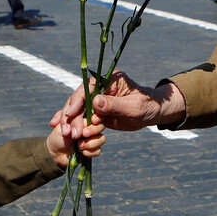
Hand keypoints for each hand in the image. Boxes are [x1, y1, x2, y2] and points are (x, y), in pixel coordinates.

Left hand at [47, 109, 105, 166]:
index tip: (92, 121)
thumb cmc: (58, 136)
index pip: (94, 114)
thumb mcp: (62, 125)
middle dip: (93, 130)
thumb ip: (74, 121)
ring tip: (79, 146)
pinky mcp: (93, 149)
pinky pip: (98, 150)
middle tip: (84, 134)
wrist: (56, 153)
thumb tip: (87, 123)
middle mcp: (90, 127)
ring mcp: (93, 138)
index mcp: (83, 118)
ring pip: (101, 138)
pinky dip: (89, 152)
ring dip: (90, 143)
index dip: (94, 118)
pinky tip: (81, 152)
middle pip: (101, 125)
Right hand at [52, 71, 186, 132]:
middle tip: (70, 132)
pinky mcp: (97, 111)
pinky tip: (65, 131)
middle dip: (72, 115)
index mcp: (109, 80)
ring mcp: (97, 99)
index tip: (71, 113)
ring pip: (78, 109)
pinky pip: (82, 117)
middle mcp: (100, 87)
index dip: (78, 100)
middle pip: (79, 99)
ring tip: (69, 136)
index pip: (88, 88)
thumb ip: (114, 105)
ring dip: (72, 122)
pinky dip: (75, 124)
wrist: (152, 113)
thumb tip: (95, 102)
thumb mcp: (133, 107)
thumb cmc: (146, 106)